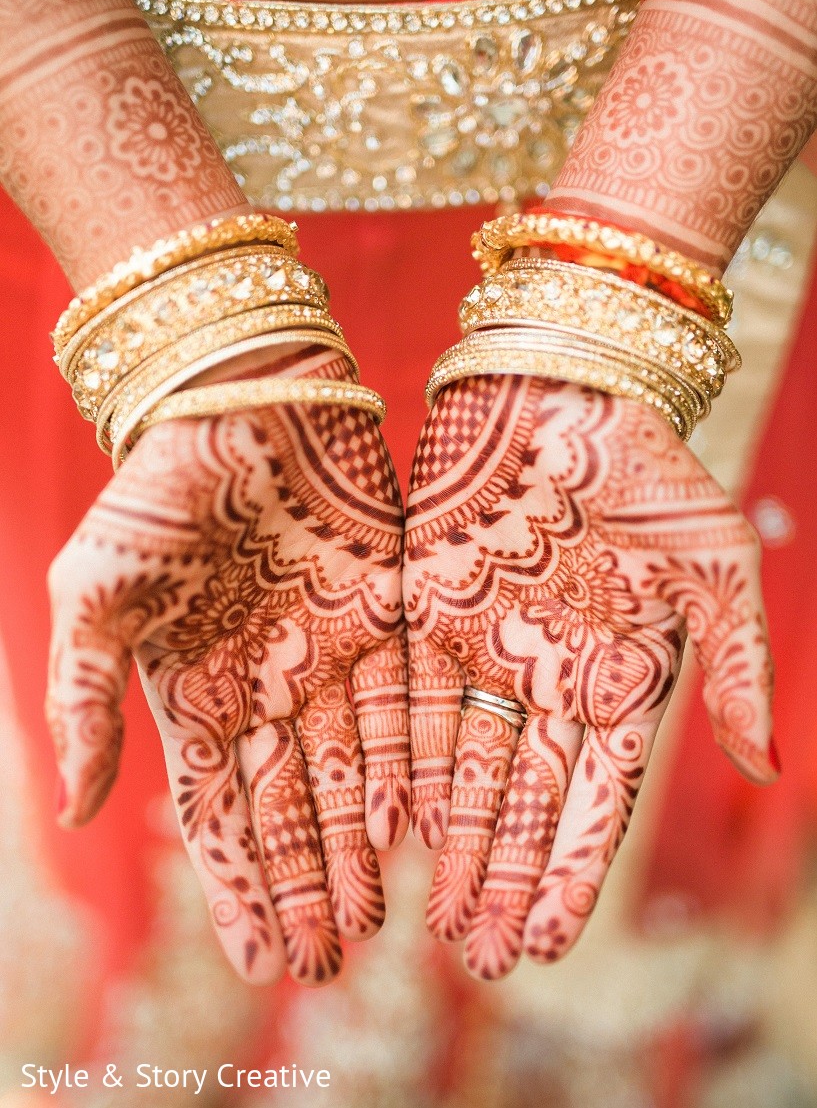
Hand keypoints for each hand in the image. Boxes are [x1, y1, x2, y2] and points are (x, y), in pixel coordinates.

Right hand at [47, 349, 407, 986]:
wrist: (241, 399)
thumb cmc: (158, 490)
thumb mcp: (98, 592)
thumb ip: (85, 699)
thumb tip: (74, 813)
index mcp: (196, 690)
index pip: (220, 812)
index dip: (240, 886)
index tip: (264, 961)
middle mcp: (267, 685)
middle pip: (293, 807)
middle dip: (308, 885)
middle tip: (331, 963)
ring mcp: (330, 654)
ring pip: (352, 772)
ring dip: (361, 847)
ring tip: (378, 920)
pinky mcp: (387, 614)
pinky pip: (405, 706)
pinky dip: (411, 767)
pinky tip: (421, 827)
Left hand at [404, 375, 776, 979]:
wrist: (563, 387)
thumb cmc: (649, 470)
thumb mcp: (713, 565)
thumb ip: (739, 664)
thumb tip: (769, 764)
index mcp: (619, 676)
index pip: (595, 794)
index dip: (571, 869)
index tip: (543, 941)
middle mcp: (548, 677)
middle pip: (522, 798)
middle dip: (503, 876)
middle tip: (478, 955)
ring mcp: (484, 649)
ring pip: (462, 766)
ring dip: (452, 842)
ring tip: (435, 916)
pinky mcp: (424, 612)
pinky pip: (411, 702)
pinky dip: (400, 763)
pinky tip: (389, 825)